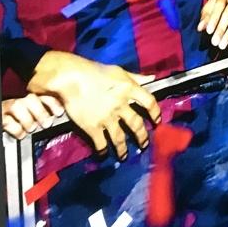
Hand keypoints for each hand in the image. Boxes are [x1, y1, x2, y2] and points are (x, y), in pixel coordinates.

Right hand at [1, 93, 63, 138]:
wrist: (0, 131)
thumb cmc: (18, 125)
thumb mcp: (32, 118)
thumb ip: (42, 115)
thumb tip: (57, 118)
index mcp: (28, 102)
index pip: (42, 95)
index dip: (52, 102)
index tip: (59, 112)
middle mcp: (18, 103)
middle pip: (30, 98)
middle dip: (41, 110)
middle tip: (47, 123)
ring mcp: (6, 110)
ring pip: (17, 105)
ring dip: (27, 118)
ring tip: (31, 128)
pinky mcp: (0, 119)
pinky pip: (7, 120)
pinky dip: (16, 128)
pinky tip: (21, 134)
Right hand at [28, 51, 158, 158]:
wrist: (70, 78)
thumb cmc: (94, 72)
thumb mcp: (119, 71)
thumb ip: (136, 77)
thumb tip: (152, 78)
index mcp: (129, 89)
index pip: (149, 102)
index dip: (155, 113)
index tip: (157, 120)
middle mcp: (121, 104)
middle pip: (136, 124)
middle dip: (142, 136)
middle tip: (144, 144)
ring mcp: (107, 117)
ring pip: (119, 137)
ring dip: (123, 149)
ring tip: (124, 155)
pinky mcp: (92, 126)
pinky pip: (100, 142)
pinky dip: (103, 150)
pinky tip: (103, 154)